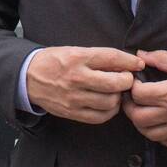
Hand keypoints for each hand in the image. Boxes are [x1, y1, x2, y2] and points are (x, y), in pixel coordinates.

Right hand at [25, 46, 144, 123]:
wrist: (28, 77)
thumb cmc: (54, 61)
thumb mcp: (74, 50)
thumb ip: (99, 57)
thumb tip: (127, 63)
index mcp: (78, 58)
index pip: (112, 58)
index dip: (130, 61)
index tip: (138, 64)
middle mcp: (77, 77)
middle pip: (115, 83)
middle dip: (127, 81)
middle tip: (127, 79)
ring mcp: (74, 97)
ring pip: (110, 102)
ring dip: (118, 97)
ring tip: (116, 92)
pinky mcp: (72, 112)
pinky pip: (100, 116)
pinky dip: (109, 111)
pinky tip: (108, 103)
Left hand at [122, 49, 166, 147]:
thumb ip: (161, 59)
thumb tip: (140, 56)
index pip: (139, 95)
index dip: (132, 87)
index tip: (134, 81)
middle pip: (139, 118)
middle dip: (130, 107)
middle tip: (132, 98)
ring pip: (150, 134)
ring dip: (141, 123)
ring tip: (143, 110)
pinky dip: (158, 135)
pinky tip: (160, 123)